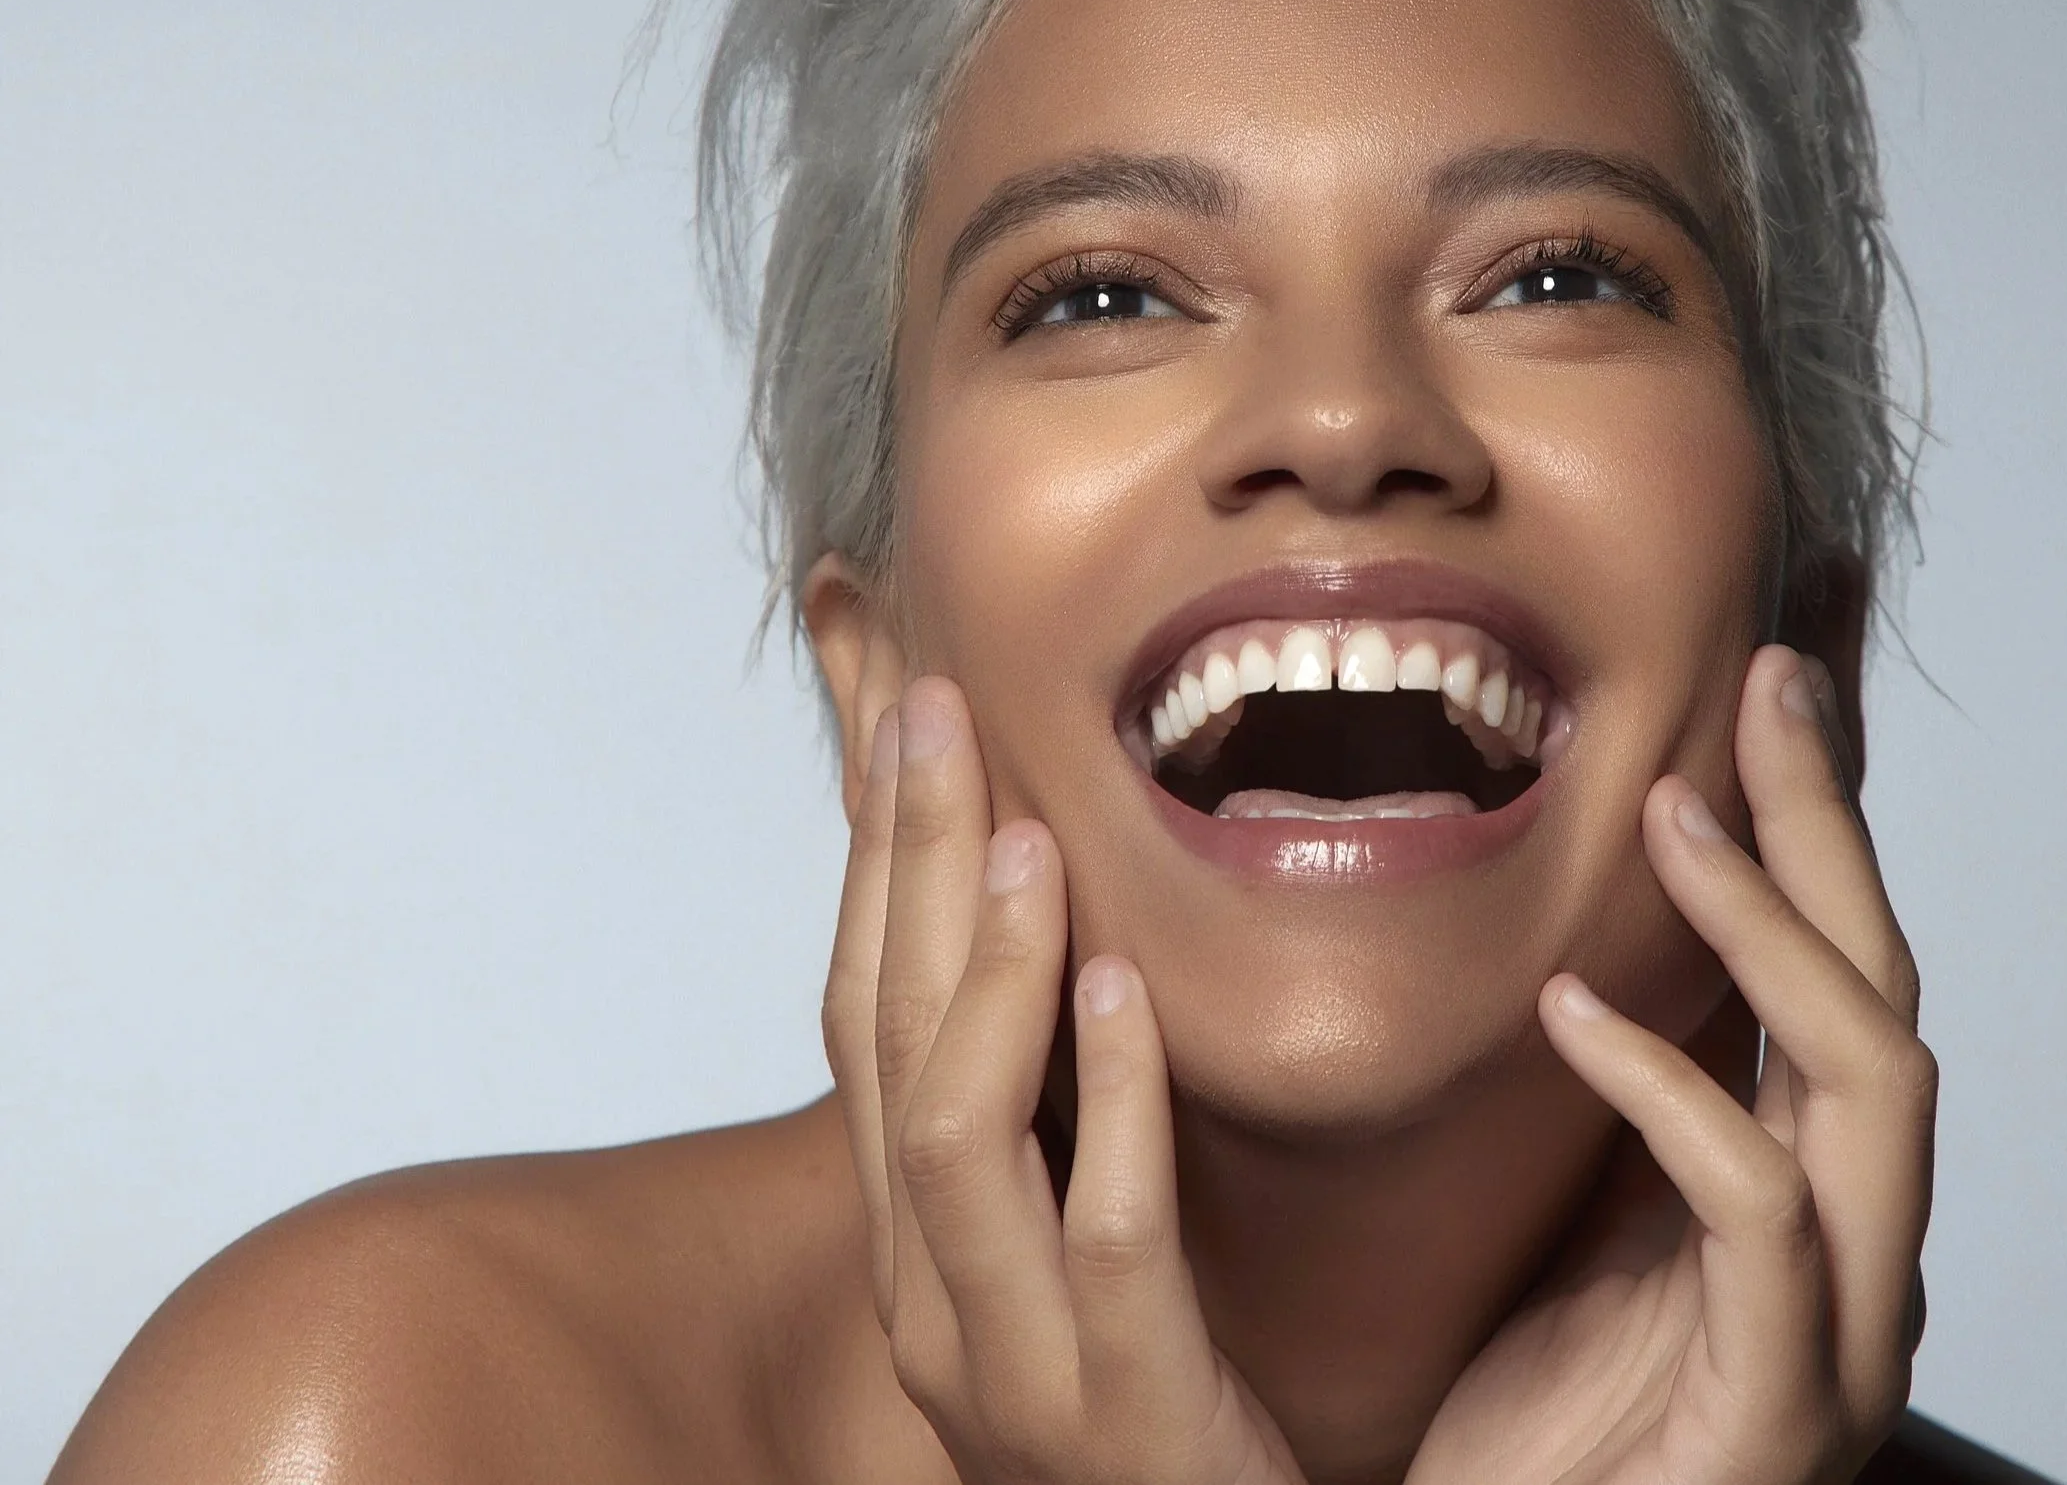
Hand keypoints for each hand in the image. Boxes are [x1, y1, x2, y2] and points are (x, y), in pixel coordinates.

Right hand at [822, 677, 1306, 1484]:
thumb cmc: (1152, 1391)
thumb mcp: (1065, 1235)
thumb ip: (1039, 1103)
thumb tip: (1030, 928)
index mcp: (909, 1247)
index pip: (861, 1023)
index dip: (873, 868)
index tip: (904, 719)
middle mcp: (924, 1300)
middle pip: (887, 1048)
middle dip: (904, 869)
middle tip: (936, 712)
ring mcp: (1007, 1365)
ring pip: (957, 1134)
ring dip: (988, 970)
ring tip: (1029, 838)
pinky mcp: (1122, 1409)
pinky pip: (1104, 1231)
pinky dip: (1112, 1097)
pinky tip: (1133, 985)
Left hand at [1408, 645, 1935, 1484]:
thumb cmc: (1542, 1416)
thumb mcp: (1575, 1208)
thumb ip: (1623, 1079)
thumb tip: (1578, 908)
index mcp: (1807, 1185)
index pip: (1843, 966)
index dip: (1831, 817)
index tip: (1789, 665)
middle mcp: (1854, 1244)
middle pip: (1885, 988)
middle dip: (1832, 826)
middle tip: (1766, 678)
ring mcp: (1835, 1327)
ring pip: (1870, 1077)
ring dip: (1773, 927)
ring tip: (1670, 806)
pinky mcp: (1777, 1404)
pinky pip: (1758, 1211)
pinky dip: (1673, 1090)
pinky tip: (1567, 1008)